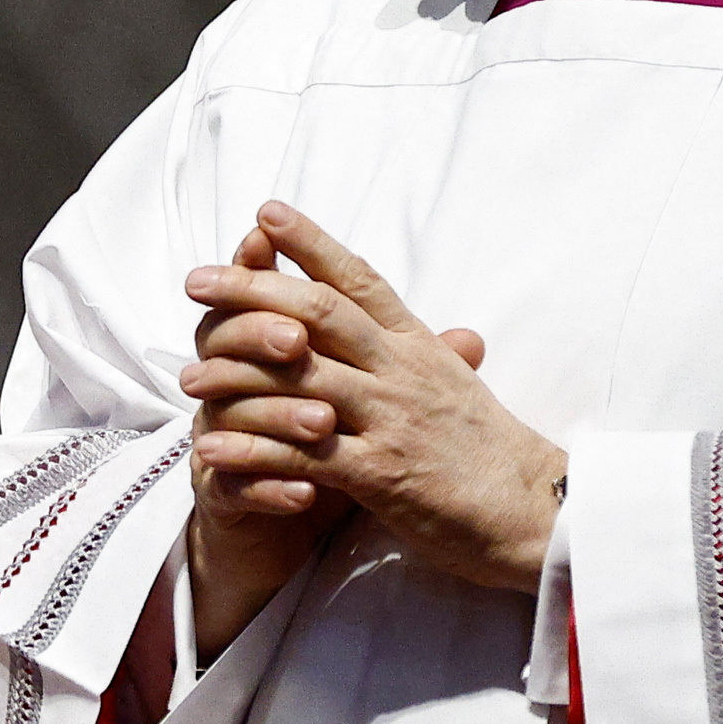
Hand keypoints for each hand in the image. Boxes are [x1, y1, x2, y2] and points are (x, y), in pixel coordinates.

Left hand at [178, 201, 557, 641]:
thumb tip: (375, 310)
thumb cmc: (486, 449)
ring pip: (300, 382)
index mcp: (417, 345)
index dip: (311, 243)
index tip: (265, 213)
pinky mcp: (381, 475)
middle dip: (252, 291)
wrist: (537, 510)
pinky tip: (209, 449)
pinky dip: (252, 452)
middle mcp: (401, 372)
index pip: (359, 280)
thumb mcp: (450, 381)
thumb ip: (407, 346)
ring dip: (235, 376)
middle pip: (317, 316)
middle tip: (195, 279)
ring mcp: (391, 420)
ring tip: (185, 375)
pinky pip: (303, 456)